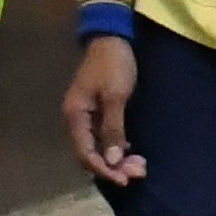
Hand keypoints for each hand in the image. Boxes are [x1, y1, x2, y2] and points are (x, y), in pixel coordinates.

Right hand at [66, 35, 145, 184]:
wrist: (113, 36)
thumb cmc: (113, 64)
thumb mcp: (116, 96)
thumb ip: (113, 129)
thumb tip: (112, 161)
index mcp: (75, 116)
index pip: (86, 153)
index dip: (104, 169)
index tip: (125, 179)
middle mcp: (77, 119)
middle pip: (92, 153)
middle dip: (114, 166)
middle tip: (139, 172)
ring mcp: (87, 116)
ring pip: (99, 146)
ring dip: (117, 158)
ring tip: (139, 165)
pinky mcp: (98, 111)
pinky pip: (105, 137)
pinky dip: (118, 146)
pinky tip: (132, 151)